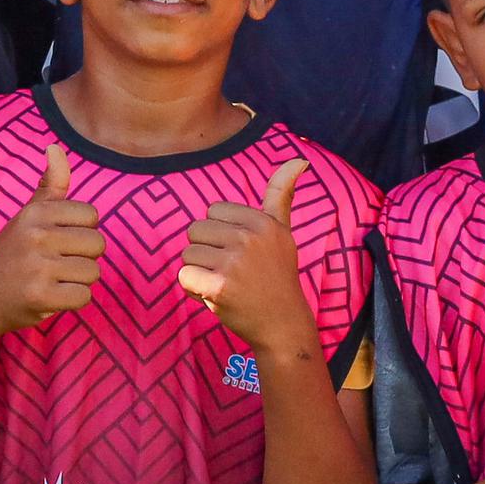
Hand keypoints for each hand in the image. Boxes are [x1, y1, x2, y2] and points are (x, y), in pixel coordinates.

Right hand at [0, 145, 104, 335]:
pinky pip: (84, 296)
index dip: (81, 232)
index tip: (58, 242)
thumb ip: (50, 184)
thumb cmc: (12, 254)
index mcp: (35, 213)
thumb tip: (55, 146)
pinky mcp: (40, 296)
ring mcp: (37, 266)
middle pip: (97, 244)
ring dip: (78, 281)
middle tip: (56, 265)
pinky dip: (73, 301)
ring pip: (93, 272)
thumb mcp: (28, 215)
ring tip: (53, 281)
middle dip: (83, 258)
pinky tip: (52, 297)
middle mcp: (36, 236)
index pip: (91, 216)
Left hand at [179, 159, 313, 357]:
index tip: (241, 253)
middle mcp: (250, 238)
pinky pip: (184, 275)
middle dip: (207, 252)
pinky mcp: (218, 286)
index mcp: (262, 221)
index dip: (221, 234)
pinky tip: (215, 296)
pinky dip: (194, 289)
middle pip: (196, 230)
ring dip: (200, 272)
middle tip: (232, 271)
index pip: (213, 210)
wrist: (283, 323)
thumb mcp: (283, 231)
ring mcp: (234, 262)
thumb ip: (282, 194)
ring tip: (225, 284)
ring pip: (188, 254)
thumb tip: (299, 160)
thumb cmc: (278, 275)